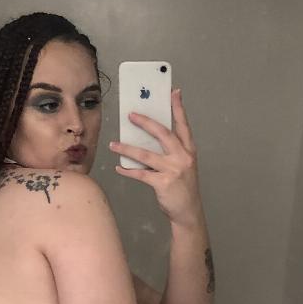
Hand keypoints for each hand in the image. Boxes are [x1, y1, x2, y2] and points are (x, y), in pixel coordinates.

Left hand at [108, 89, 201, 227]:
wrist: (188, 211)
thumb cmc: (183, 186)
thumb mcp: (183, 165)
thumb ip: (171, 151)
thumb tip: (147, 138)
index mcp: (189, 150)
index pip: (183, 125)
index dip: (178, 108)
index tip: (173, 92)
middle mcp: (183, 157)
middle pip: (163, 134)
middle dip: (146, 122)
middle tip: (130, 115)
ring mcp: (173, 170)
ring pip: (146, 154)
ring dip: (127, 149)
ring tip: (113, 145)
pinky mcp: (163, 183)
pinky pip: (140, 174)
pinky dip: (128, 171)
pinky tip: (119, 168)